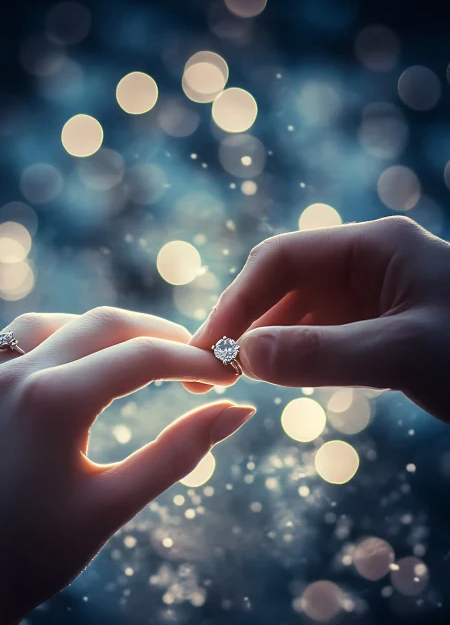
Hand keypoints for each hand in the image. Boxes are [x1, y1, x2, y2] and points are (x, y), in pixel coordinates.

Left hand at [0, 308, 254, 624]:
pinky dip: (71, 337)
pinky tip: (92, 361)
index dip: (194, 360)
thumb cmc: (35, 554)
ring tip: (152, 358)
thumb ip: (179, 453)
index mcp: (51, 402)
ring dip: (113, 332)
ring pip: (62, 321)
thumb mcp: (112, 504)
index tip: (228, 374)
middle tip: (199, 365)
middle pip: (106, 324)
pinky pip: (28, 336)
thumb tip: (238, 413)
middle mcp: (15, 373)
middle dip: (162, 337)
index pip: (142, 356)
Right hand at [186, 216, 449, 423]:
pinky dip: (296, 355)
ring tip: (231, 378)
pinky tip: (277, 377)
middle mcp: (369, 264)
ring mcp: (374, 296)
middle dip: (245, 322)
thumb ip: (323, 355)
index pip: (282, 259)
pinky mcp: (379, 327)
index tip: (208, 346)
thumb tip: (245, 358)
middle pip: (285, 283)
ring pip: (301, 311)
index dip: (238, 300)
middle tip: (207, 369)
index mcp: (376, 247)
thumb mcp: (404, 355)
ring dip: (267, 341)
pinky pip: (323, 335)